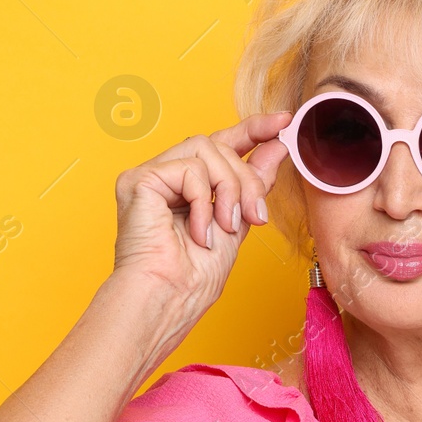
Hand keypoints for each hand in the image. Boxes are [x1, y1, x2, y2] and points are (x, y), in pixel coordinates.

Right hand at [111, 110, 291, 309]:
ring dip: (229, 189)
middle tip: (255, 217)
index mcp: (189, 185)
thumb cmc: (195, 277)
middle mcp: (167, 176)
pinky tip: (200, 230)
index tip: (284, 121)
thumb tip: (277, 145)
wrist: (171, 299)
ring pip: (206, 149)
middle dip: (247, 180)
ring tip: (225, 227)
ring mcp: (151, 176)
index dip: (253, 129)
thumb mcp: (239, 221)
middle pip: (219, 145)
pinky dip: (204, 201)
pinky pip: (188, 168)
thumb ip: (253, 182)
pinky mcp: (137, 180)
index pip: (222, 143)